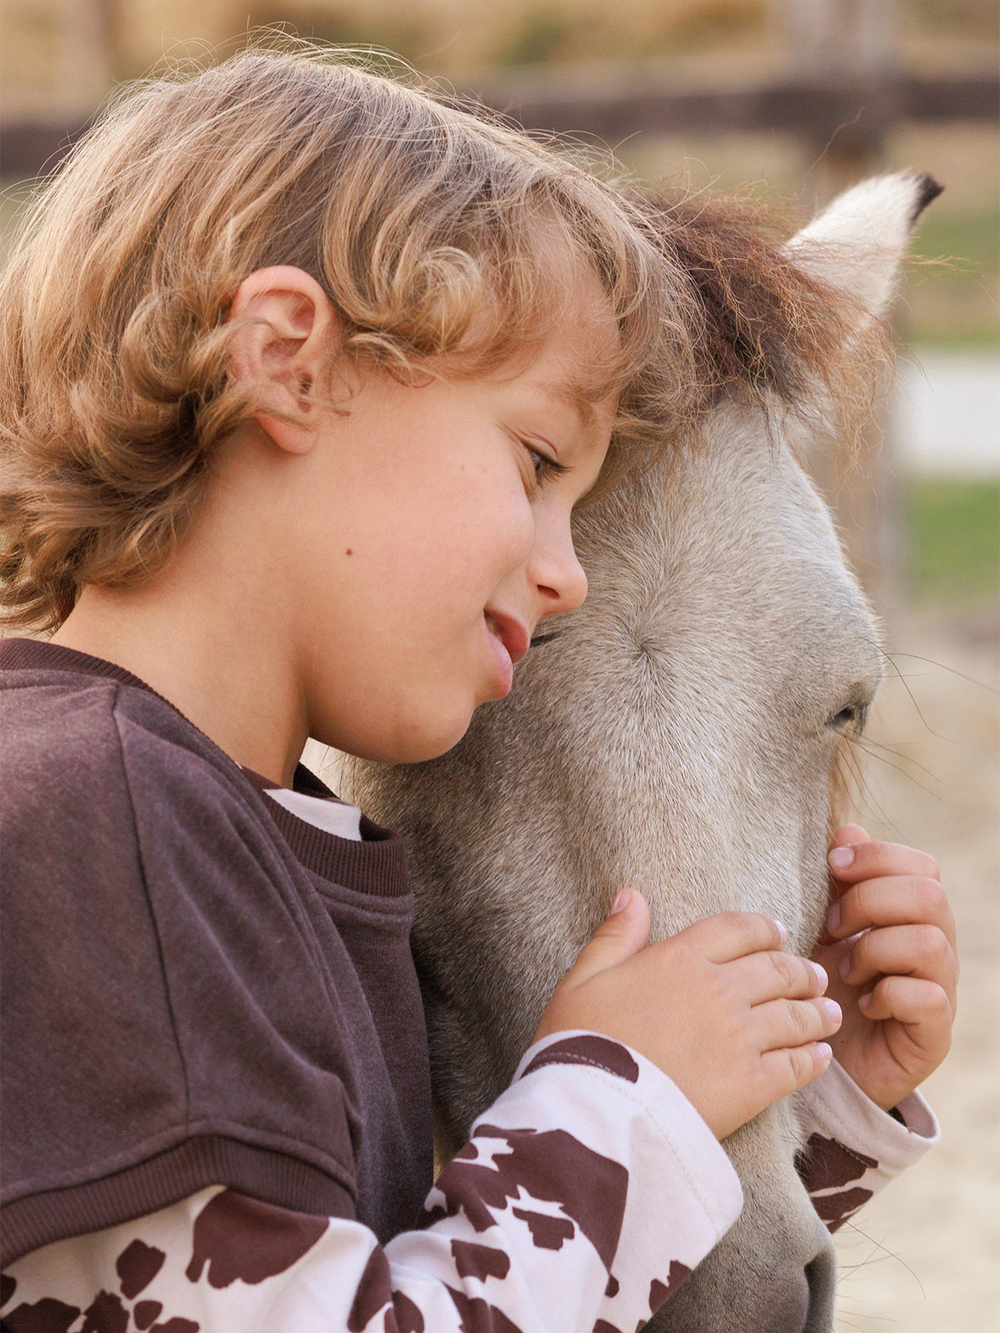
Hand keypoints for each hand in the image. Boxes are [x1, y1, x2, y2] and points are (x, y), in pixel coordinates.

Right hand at [534, 891, 840, 1139]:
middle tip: (815, 975)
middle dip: (800, 970)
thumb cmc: (580, 1045)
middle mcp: (718, 991)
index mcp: (678, 959)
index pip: (736, 929)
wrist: (595, 1114)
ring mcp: (740, 1038)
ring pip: (795, 1015)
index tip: (777, 934)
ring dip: (818, 1012)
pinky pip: (797, 1065)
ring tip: (829, 1013)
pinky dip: (815, 1058)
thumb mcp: (583, 980)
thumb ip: (614, 936)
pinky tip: (822, 1056)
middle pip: (776, 969)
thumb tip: (632, 895)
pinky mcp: (752, 1085)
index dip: (763, 929)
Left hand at [813, 824, 957, 1111]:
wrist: (825, 1057)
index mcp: (912, 913)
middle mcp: (936, 944)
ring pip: (931, 942)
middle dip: (870, 901)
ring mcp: (941, 988)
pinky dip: (888, 994)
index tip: (831, 867)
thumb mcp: (822, 926)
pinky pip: (929, 997)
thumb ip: (838, 881)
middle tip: (832, 926)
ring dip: (874, 949)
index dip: (877, 856)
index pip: (921, 864)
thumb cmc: (825, 984)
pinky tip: (863, 1002)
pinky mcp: (935, 1032)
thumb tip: (848, 829)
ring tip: (844, 970)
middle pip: (929, 894)